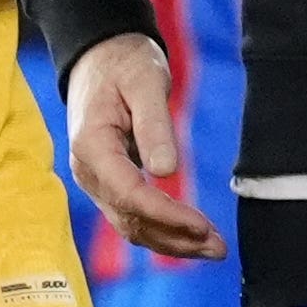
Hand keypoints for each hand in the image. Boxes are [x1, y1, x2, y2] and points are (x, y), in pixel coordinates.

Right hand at [66, 34, 220, 260]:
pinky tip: (191, 238)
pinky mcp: (109, 184)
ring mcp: (96, 181)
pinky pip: (133, 216)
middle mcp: (88, 171)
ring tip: (213, 249)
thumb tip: (166, 170)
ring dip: (172, 242)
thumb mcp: (145, 81)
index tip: (202, 225)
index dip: (166, 215)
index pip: (128, 194)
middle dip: (175, 238)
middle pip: (130, 219)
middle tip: (219, 247)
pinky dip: (162, 231)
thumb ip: (154, 124)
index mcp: (92, 145)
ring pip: (131, 226)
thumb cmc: (125, 64)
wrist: (102, 58)